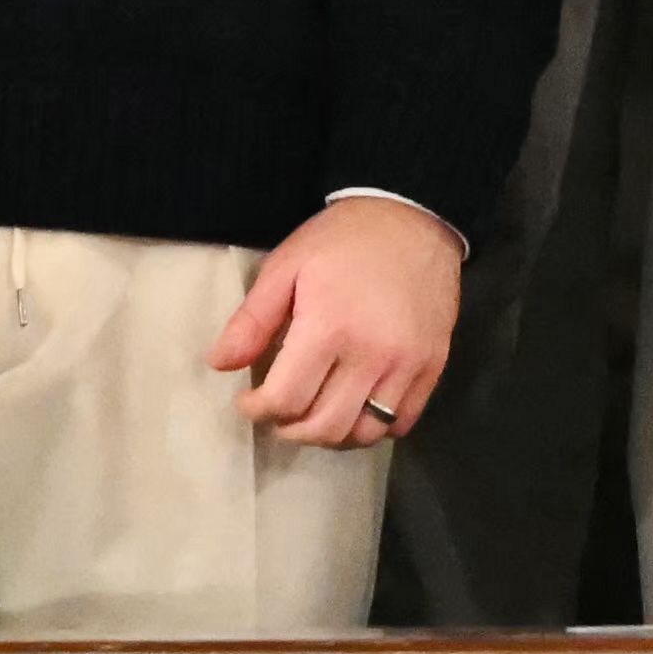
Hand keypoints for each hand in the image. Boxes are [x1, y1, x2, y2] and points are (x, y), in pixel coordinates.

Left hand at [210, 188, 465, 445]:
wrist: (414, 218)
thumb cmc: (343, 239)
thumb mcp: (287, 265)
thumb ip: (252, 319)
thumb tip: (219, 364)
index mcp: (329, 327)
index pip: (287, 399)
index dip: (258, 410)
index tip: (249, 401)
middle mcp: (371, 355)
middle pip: (325, 427)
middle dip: (291, 429)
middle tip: (279, 413)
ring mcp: (407, 366)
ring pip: (364, 434)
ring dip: (331, 435)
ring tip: (314, 413)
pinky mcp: (433, 368)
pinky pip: (401, 423)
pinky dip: (372, 427)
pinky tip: (354, 406)